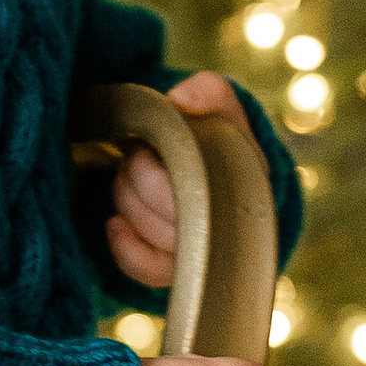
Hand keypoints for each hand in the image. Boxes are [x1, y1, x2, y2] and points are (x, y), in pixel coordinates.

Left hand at [105, 70, 250, 293]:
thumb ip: (210, 93)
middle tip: (138, 156)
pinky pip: (141, 267)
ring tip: (133, 177)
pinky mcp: (178, 273)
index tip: (151, 145)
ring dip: (128, 198)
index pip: (196, 179)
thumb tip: (181, 98)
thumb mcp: (222, 112)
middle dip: (139, 173)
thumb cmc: (219, 146)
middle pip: (166, 203)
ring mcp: (204, 252)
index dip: (161, 162)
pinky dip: (122, 243)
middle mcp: (231, 224)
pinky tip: (116, 222)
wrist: (222, 187)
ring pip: (148, 229)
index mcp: (249, 181)